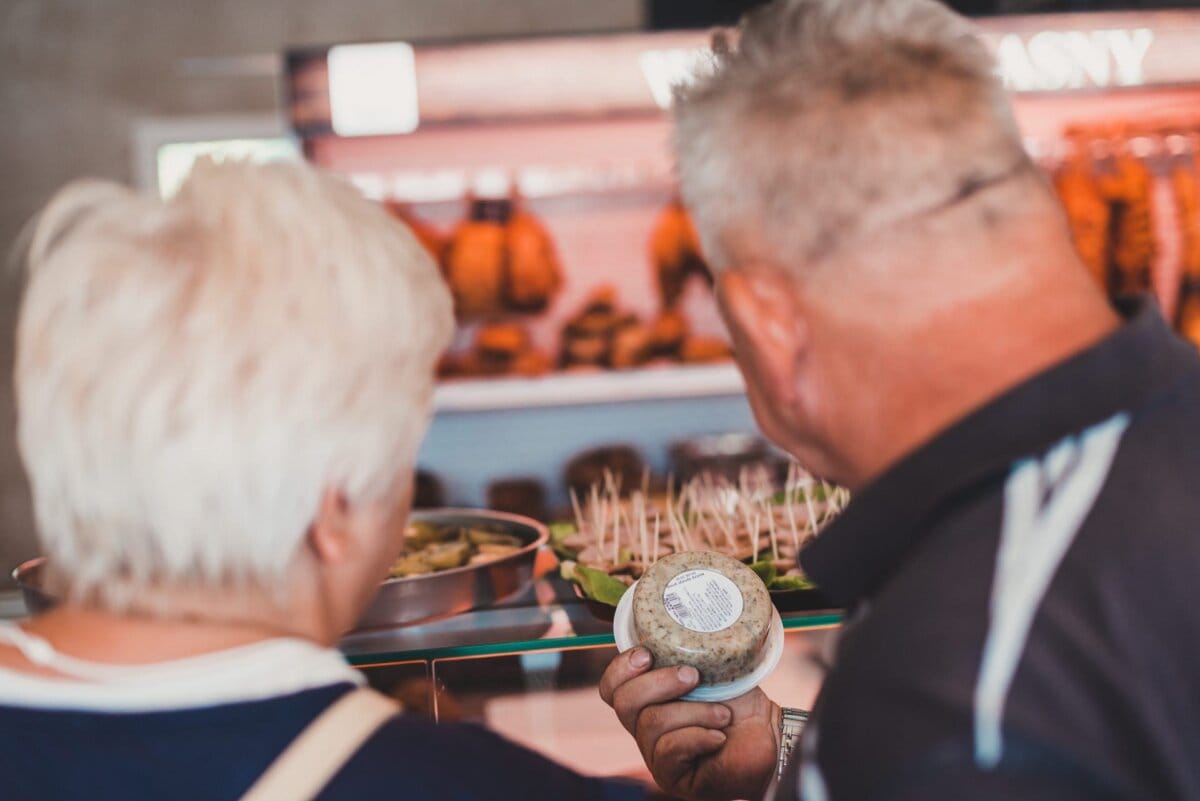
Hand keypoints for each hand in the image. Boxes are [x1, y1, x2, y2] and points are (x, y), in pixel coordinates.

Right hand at [600, 647, 780, 800]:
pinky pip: (670, 750)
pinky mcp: (672, 777)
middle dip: (658, 683)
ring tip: (723, 713)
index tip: (647, 653)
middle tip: (693, 676)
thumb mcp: (710, 668)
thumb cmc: (739, 702)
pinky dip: (699, 736)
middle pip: (624, 702)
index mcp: (647, 700)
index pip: (611, 688)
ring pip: (652, 723)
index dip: (620, 668)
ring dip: (694, 711)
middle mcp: (644, 728)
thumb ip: (686, 651)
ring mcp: (655, 755)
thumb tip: (677, 619)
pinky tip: (720, 736)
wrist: (770, 737)